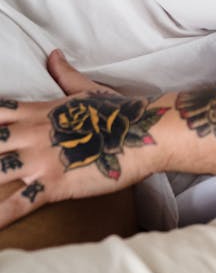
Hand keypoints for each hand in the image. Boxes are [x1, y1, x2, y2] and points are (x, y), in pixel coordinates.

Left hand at [0, 52, 166, 228]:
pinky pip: (18, 204)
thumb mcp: (86, 90)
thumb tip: (54, 55)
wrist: (145, 132)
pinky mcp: (52, 184)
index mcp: (37, 113)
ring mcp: (40, 160)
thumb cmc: (118, 113)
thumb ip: (65, 75)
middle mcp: (31, 135)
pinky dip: (1, 217)